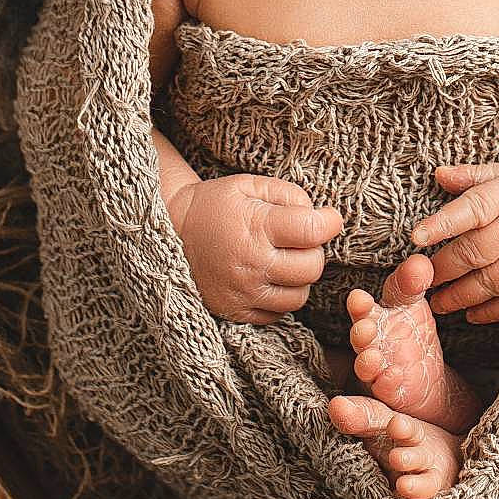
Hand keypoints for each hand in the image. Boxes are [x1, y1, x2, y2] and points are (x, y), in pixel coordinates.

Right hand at [166, 173, 343, 325]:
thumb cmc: (215, 205)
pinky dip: (281, 297)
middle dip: (313, 250)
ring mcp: (242, 293)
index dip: (328, 222)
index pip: (312, 231)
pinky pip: (278, 314)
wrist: (169, 231)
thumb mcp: (250, 185)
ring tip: (283, 258)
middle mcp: (250, 265)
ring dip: (299, 277)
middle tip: (299, 239)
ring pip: (299, 295)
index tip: (327, 218)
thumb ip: (290, 195)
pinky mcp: (235, 312)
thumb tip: (321, 218)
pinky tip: (269, 277)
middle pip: (311, 267)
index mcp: (255, 227)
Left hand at [409, 154, 498, 322]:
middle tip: (420, 279)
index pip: (472, 208)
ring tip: (439, 302)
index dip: (442, 223)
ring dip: (461, 296)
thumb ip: (476, 176)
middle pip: (476, 252)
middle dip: (443, 269)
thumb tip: (439, 174)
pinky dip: (492, 311)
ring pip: (492, 282)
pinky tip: (472, 314)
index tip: (415, 237)